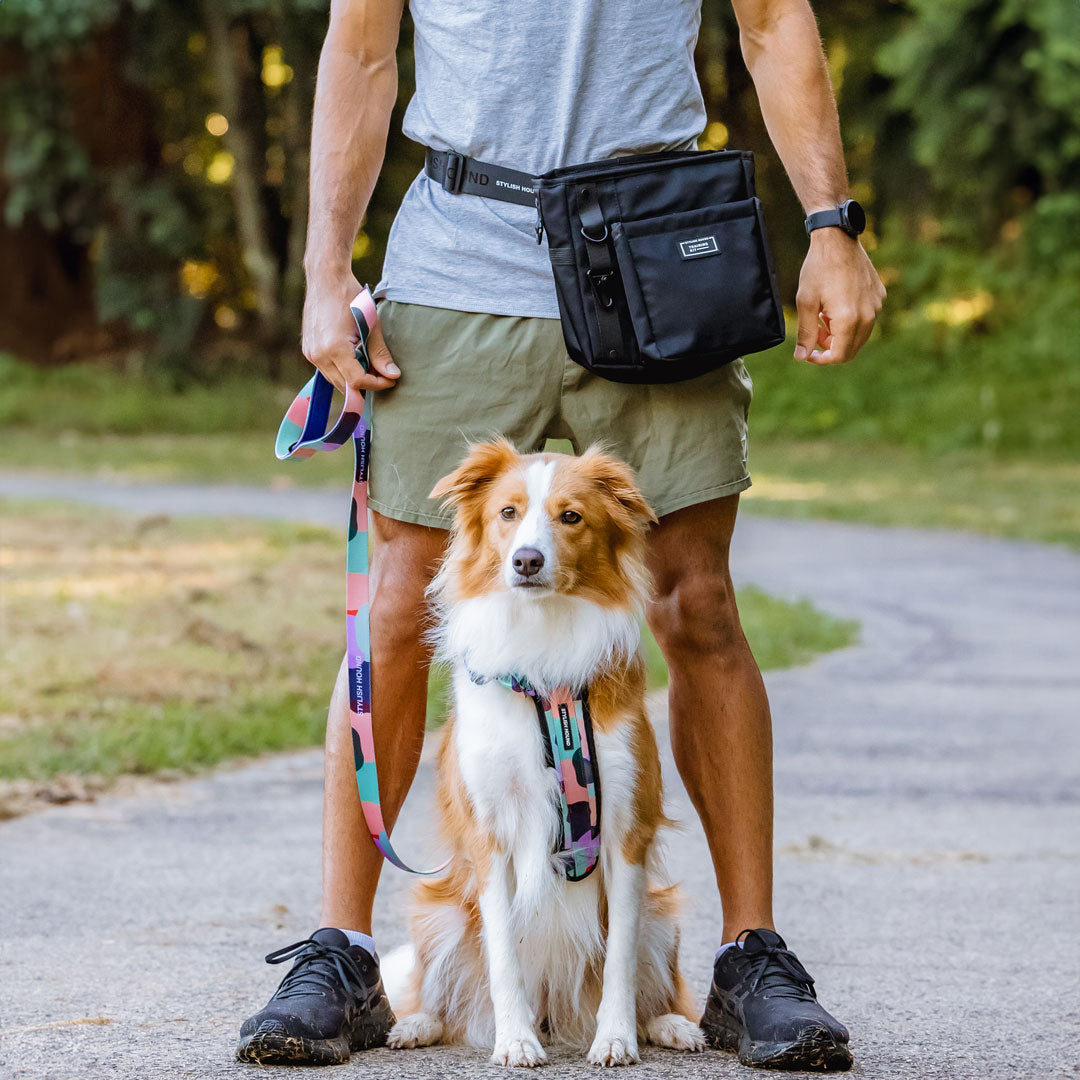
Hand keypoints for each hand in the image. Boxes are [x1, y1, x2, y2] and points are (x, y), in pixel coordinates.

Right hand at [301, 274, 399, 392]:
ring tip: (371, 367)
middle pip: (345, 386)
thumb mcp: (371, 325)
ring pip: (335, 381)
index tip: (390, 379)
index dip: (376, 384)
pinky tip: (356, 360)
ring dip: (354, 380)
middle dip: (366, 384)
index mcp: (335, 348)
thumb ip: (380, 353)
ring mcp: (311, 353)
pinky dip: (342, 371)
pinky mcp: (308, 350)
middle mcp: (318, 354)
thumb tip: (393, 375)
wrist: (326, 278)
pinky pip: (327, 371)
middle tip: (383, 375)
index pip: (357, 381)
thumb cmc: (350, 297)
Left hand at [794, 229, 885, 364]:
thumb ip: (805, 333)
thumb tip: (802, 357)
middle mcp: (868, 314)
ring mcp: (876, 304)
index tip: (808, 353)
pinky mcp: (879, 295)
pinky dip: (850, 320)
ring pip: (859, 335)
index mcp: (849, 319)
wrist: (837, 238)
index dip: (822, 359)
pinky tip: (834, 304)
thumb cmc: (818, 268)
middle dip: (830, 347)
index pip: (840, 356)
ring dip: (840, 334)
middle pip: (851, 348)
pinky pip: (866, 318)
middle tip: (814, 331)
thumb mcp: (805, 302)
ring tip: (823, 316)